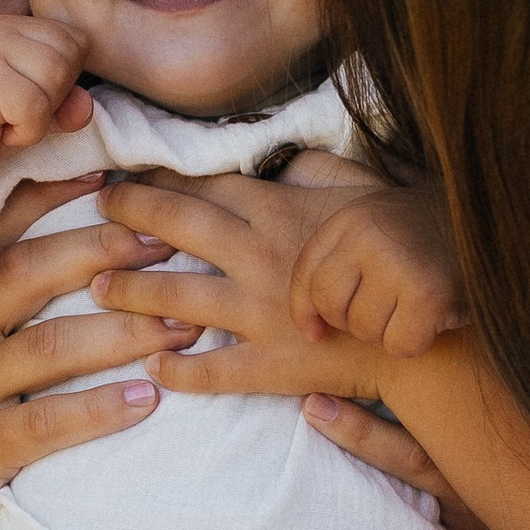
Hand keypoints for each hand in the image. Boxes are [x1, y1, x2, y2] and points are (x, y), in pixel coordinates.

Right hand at [0, 12, 89, 188]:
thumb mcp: (33, 112)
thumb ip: (64, 103)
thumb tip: (85, 103)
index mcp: (12, 25)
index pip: (74, 39)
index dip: (65, 78)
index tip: (30, 99)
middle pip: (69, 57)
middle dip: (54, 97)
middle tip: (15, 113)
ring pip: (56, 79)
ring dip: (39, 117)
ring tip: (5, 121)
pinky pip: (36, 108)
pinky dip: (26, 132)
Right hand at [0, 179, 184, 529]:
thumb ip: (3, 323)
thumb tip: (88, 272)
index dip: (50, 200)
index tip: (112, 177)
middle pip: (24, 275)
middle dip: (101, 252)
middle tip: (165, 247)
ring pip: (44, 346)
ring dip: (122, 332)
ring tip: (183, 328)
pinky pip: (44, 423)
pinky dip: (100, 409)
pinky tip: (149, 401)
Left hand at [96, 175, 448, 487]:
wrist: (431, 327)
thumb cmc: (402, 254)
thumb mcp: (364, 196)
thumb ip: (321, 171)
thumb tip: (291, 157)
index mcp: (281, 213)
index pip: (207, 188)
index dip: (163, 179)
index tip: (129, 174)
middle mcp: (261, 257)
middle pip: (180, 228)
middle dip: (132, 214)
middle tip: (97, 210)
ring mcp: (262, 313)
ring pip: (178, 297)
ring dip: (132, 291)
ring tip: (97, 288)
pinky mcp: (272, 364)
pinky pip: (215, 371)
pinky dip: (181, 372)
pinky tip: (153, 368)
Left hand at [292, 181, 462, 358]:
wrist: (500, 224)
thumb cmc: (432, 237)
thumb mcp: (380, 229)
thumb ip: (339, 260)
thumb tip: (311, 330)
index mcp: (352, 218)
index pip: (306, 277)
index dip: (307, 311)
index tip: (316, 332)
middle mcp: (368, 236)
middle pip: (332, 307)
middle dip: (354, 321)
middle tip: (388, 310)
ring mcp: (399, 265)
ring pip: (366, 330)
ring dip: (390, 330)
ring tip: (415, 307)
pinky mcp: (429, 296)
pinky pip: (399, 345)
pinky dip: (417, 342)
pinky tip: (435, 319)